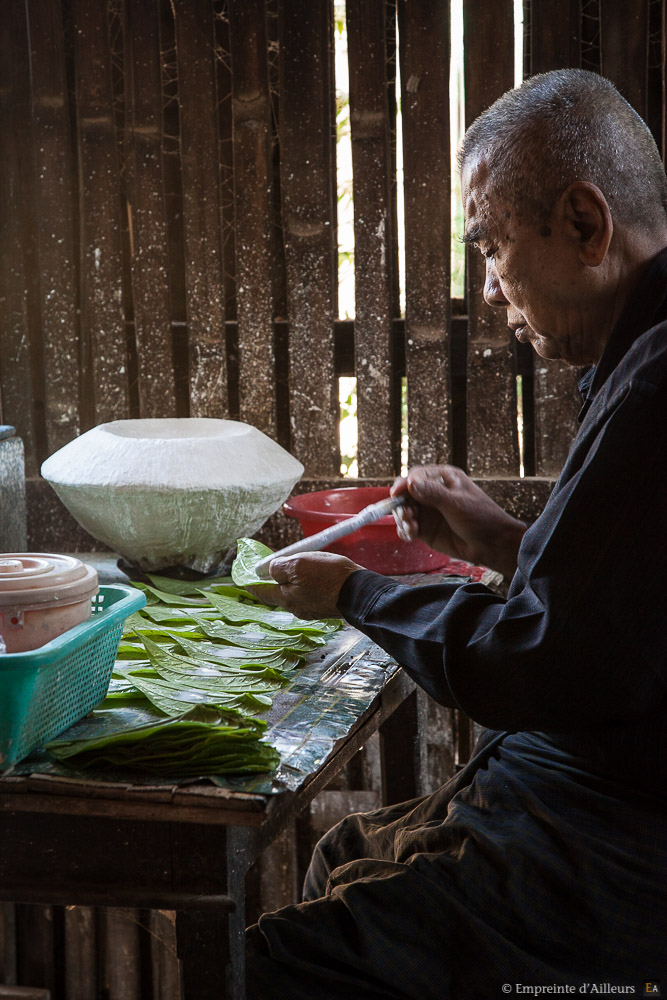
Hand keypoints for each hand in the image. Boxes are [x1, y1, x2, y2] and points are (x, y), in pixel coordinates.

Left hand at [247, 551, 361, 619]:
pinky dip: (310, 584)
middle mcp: (296, 608)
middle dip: (278, 578)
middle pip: (279, 592)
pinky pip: (311, 594)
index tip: (245, 577)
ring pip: (296, 592)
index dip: (251, 582)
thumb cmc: (330, 577)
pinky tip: (320, 575)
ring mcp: (311, 610)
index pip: (260, 591)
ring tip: (307, 565)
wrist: (361, 592)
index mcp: (286, 598)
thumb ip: (279, 567)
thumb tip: (269, 570)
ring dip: (297, 580)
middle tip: (282, 563)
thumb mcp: (299, 563)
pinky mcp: (325, 608)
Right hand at [391, 465, 526, 579]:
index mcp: (442, 479)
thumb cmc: (480, 517)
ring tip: (411, 528)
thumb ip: (433, 493)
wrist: (492, 544)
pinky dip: (405, 531)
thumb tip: (410, 483)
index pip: (416, 477)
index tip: (397, 493)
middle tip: (407, 516)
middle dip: (402, 505)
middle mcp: (432, 493)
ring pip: (404, 511)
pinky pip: (408, 528)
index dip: (404, 484)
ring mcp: (428, 512)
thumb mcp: (457, 503)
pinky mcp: (426, 530)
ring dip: (402, 519)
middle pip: (405, 494)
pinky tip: (411, 535)